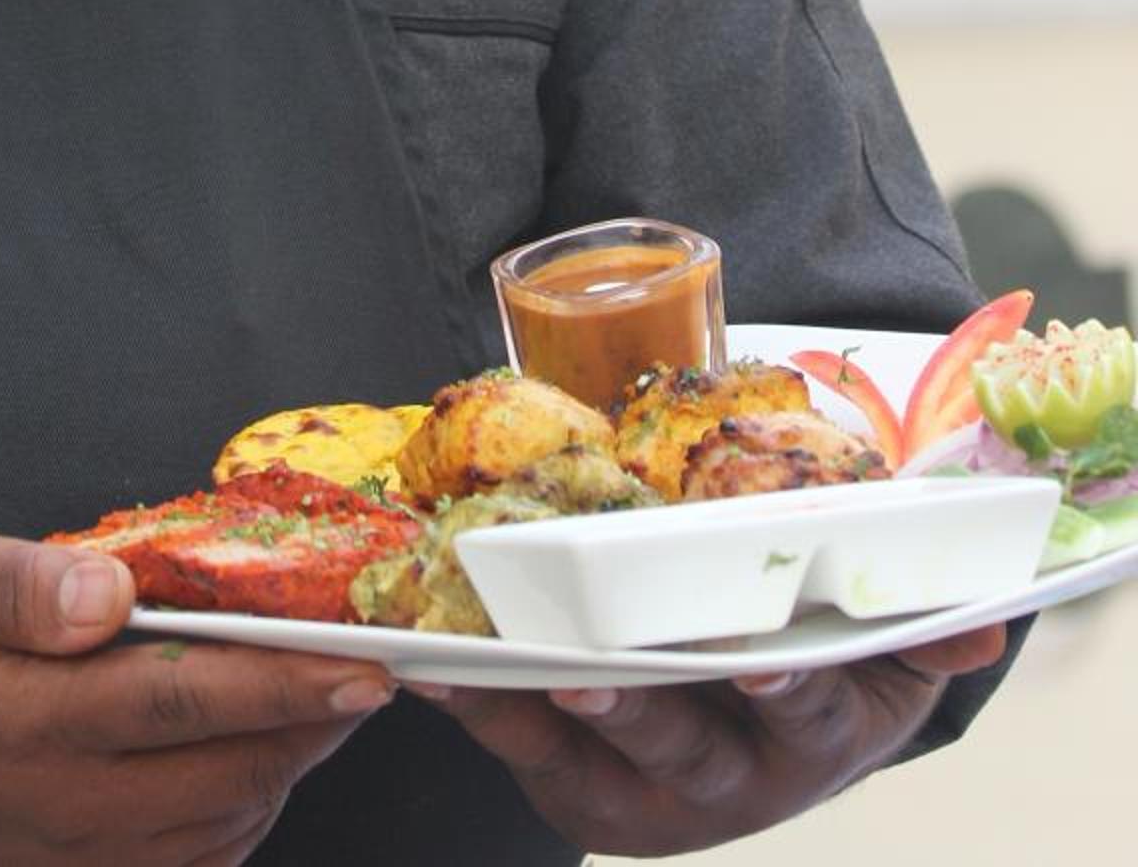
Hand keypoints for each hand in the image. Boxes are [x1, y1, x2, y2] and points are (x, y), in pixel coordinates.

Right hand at [0, 525, 394, 863]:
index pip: (176, 700)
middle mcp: (60, 806)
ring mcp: (78, 859)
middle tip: (379, 668)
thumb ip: (13, 581)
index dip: (277, 683)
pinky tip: (260, 751)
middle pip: (221, 769)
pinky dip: (248, 811)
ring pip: (223, 822)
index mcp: (20, 719)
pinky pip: (198, 864)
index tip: (358, 660)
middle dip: (312, 722)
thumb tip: (111, 590)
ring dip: (288, 764)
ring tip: (328, 697)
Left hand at [411, 620, 1006, 855]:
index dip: (781, 688)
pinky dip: (482, 708)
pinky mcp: (581, 794)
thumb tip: (986, 626)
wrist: (773, 731)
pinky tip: (437, 666)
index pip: (803, 716)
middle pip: (682, 746)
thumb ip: (931, 635)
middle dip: (633, 712)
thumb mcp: (890, 655)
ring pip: (592, 758)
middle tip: (587, 677)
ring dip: (535, 712)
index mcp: (816, 738)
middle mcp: (733, 782)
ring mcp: (652, 797)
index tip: (755, 658)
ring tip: (484, 668)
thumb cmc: (828, 662)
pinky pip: (525, 752)